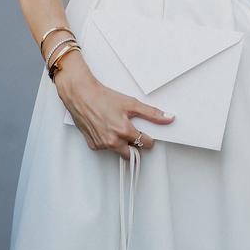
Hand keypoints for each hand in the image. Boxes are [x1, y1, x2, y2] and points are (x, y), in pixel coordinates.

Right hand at [53, 52, 174, 158]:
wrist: (82, 95)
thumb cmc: (103, 97)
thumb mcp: (131, 103)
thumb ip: (151, 113)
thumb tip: (168, 118)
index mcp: (124, 131)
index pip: (145, 144)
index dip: (149, 139)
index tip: (148, 136)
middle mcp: (112, 141)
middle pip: (133, 153)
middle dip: (136, 146)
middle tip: (134, 135)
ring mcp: (102, 144)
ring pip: (119, 151)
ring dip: (122, 144)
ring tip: (118, 128)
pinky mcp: (93, 145)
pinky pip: (106, 148)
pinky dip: (109, 142)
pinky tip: (107, 129)